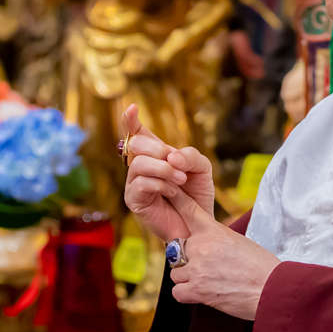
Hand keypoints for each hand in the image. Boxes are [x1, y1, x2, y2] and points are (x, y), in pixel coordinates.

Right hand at [121, 104, 213, 241]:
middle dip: (159, 150)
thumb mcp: (202, 168)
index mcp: (155, 155)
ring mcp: (134, 183)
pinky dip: (161, 184)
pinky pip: (140, 183)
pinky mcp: (134, 200)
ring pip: (138, 163)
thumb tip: (171, 156)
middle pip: (136, 144)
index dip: (130, 120)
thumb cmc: (197, 195)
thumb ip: (190, 155)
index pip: (137, 133)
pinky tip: (173, 192)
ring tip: (181, 179)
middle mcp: (141, 167)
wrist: (200, 224)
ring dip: (164, 169)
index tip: (132, 108)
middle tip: (177, 163)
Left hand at [169, 198, 278, 321]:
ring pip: (176, 273)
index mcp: (214, 231)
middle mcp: (202, 246)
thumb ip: (217, 239)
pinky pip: (177, 292)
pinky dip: (187, 294)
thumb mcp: (239, 242)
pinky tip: (204, 294)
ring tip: (210, 282)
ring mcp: (197, 268)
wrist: (271, 288)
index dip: (176, 198)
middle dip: (187, 260)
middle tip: (208, 268)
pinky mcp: (197, 290)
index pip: (189, 210)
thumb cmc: (261, 266)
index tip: (168, 189)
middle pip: (177, 250)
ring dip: (188, 279)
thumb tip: (205, 245)